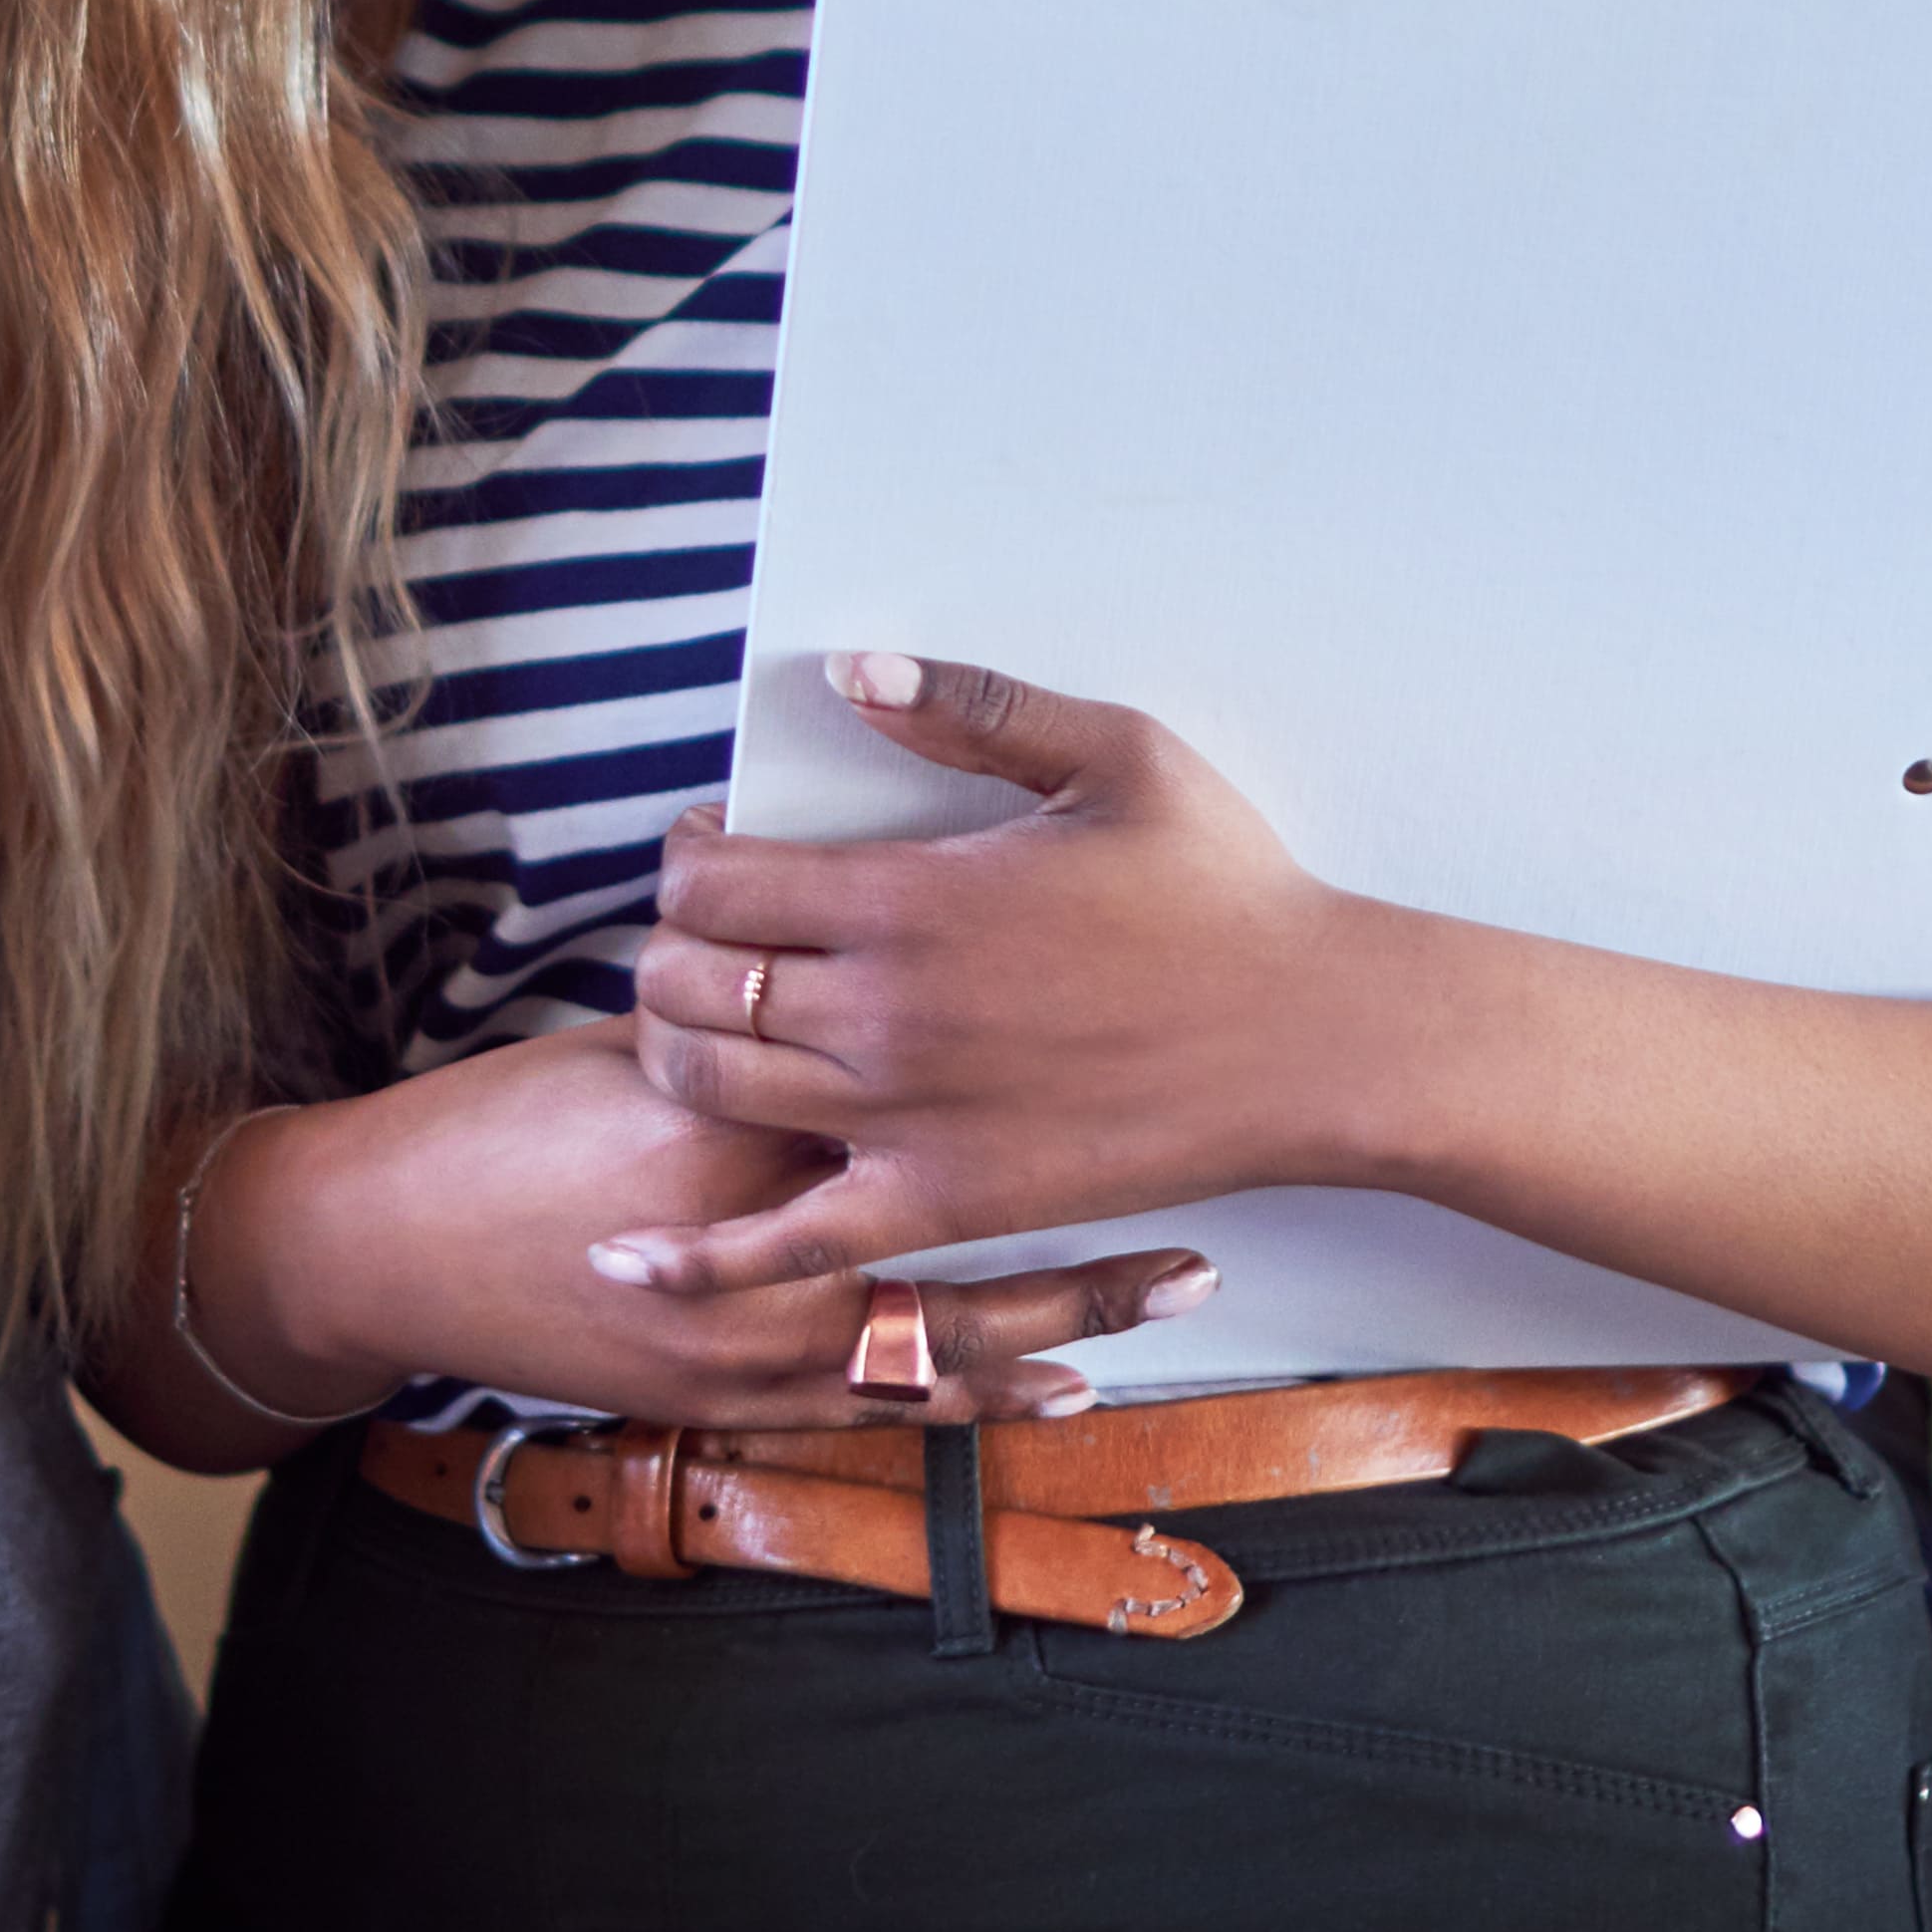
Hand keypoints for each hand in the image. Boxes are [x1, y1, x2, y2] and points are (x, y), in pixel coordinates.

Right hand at [211, 1021, 1206, 1430]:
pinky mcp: (729, 1397)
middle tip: (1194, 1163)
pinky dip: (976, 1391)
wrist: (390, 1250)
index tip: (1105, 1005)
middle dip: (1082, 1187)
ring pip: (946, 1328)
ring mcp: (746, 1340)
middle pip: (959, 1214)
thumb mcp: (626, 1043)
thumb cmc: (501, 1127)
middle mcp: (757, 1241)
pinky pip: (884, 1400)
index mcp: (734, 1122)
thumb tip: (840, 970)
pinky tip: (1054, 1381)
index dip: (1005, 1042)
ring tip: (1177, 1280)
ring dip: (1070, 1308)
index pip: (900, 1078)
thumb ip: (744, 1026)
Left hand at [602, 654, 1365, 1300]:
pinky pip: (784, 1248)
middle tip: (710, 937)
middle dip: (669, 951)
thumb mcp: (1112, 751)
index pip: (713, 882)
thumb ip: (971, 705)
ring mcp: (903, 1120)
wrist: (1311, 1039)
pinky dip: (693, 1260)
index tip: (715, 850)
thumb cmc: (1224, 888)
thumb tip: (850, 671)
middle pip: (685, 984)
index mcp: (909, 897)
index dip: (688, 860)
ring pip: (705, 1090)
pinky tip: (621, 1261)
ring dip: (672, 1051)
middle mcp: (883, 1012)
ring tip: (704, 1022)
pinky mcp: (938, 1206)